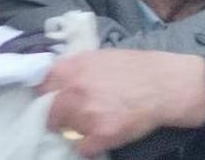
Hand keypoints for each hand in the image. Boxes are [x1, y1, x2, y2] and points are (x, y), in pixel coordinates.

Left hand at [39, 50, 200, 155]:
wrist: (164, 84)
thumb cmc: (134, 67)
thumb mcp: (99, 57)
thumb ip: (74, 68)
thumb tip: (54, 80)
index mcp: (71, 69)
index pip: (40, 87)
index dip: (45, 95)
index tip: (50, 100)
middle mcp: (73, 91)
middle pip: (48, 113)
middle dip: (56, 116)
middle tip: (68, 117)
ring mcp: (86, 115)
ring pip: (65, 131)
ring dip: (74, 130)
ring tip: (91, 124)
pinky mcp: (101, 135)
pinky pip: (82, 148)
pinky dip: (89, 146)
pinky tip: (100, 136)